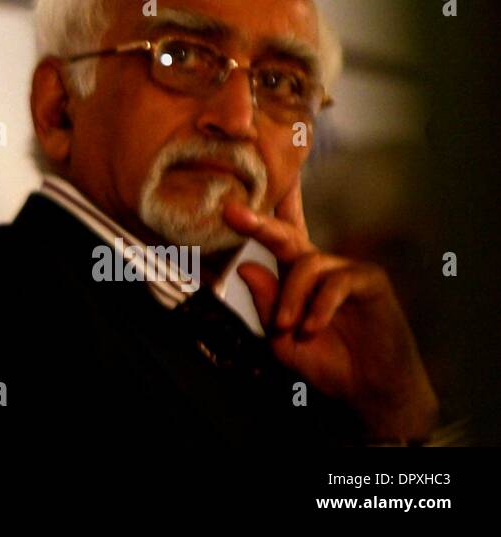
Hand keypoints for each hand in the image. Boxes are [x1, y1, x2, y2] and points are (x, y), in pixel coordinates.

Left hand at [223, 181, 438, 440]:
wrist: (368, 390)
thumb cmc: (326, 363)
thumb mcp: (282, 340)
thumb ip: (265, 306)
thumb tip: (245, 267)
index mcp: (295, 275)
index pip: (275, 242)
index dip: (256, 221)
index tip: (227, 208)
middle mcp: (320, 266)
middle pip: (288, 236)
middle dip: (262, 225)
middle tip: (236, 216)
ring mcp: (346, 270)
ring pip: (308, 263)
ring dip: (291, 295)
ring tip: (286, 326)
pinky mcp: (370, 281)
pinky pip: (338, 282)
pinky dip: (320, 306)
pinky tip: (312, 327)